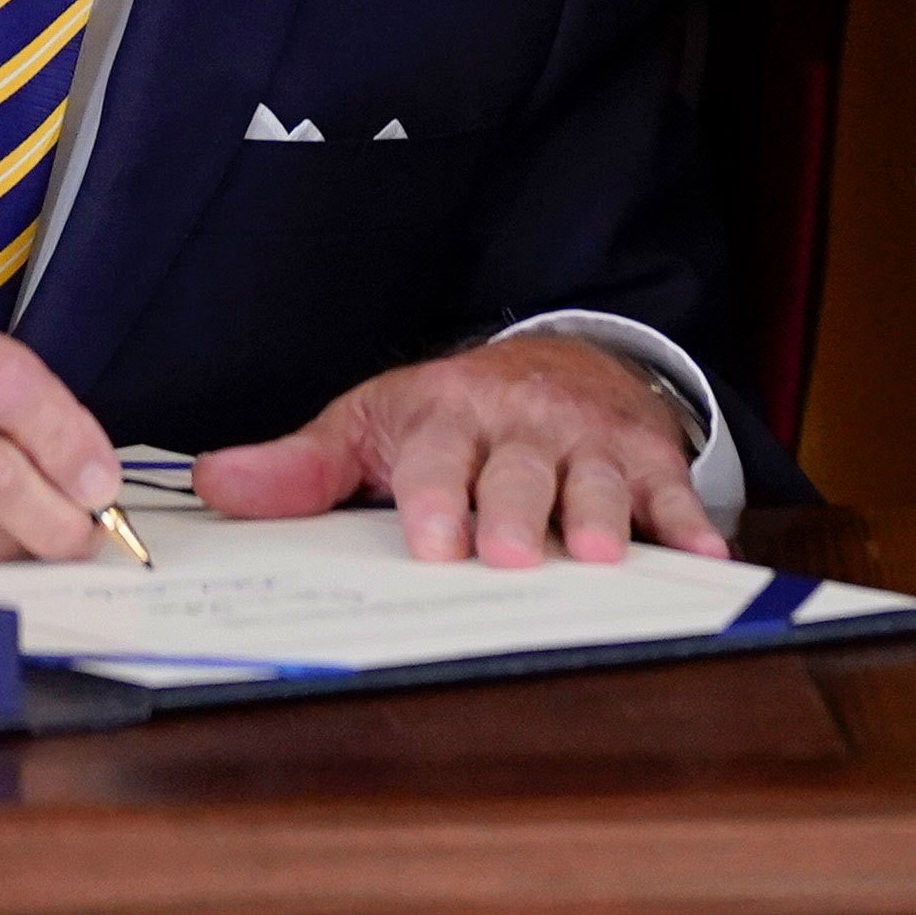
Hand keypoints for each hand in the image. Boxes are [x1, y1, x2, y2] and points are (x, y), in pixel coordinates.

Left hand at [195, 335, 721, 567]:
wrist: (562, 358)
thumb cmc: (455, 412)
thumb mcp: (373, 423)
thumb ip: (302, 466)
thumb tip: (214, 486)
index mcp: (448, 415)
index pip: (437, 458)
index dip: (436, 499)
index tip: (432, 542)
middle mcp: (521, 423)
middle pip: (520, 471)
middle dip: (517, 511)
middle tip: (511, 555)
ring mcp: (588, 440)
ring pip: (597, 479)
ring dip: (602, 515)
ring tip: (602, 556)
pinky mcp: (647, 457)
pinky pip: (671, 491)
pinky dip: (689, 522)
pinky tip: (702, 554)